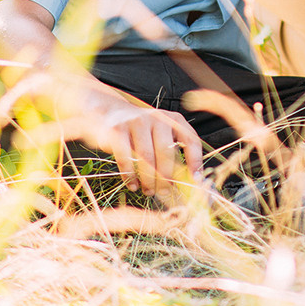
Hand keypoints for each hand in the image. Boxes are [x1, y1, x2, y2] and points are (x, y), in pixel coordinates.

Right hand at [68, 83, 203, 198]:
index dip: (195, 161)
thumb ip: (174, 153)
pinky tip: (133, 185)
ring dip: (148, 180)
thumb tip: (188, 181)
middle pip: (166, 153)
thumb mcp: (160, 135)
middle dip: (167, 177)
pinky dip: (130, 176)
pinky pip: (126, 159)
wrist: (109, 113)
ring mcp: (137, 122)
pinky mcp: (117, 131)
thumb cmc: (141, 131)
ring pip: (146, 158)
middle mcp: (158, 118)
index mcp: (174, 119)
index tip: (195, 180)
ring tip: (149, 192)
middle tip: (165, 192)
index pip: (190, 140)